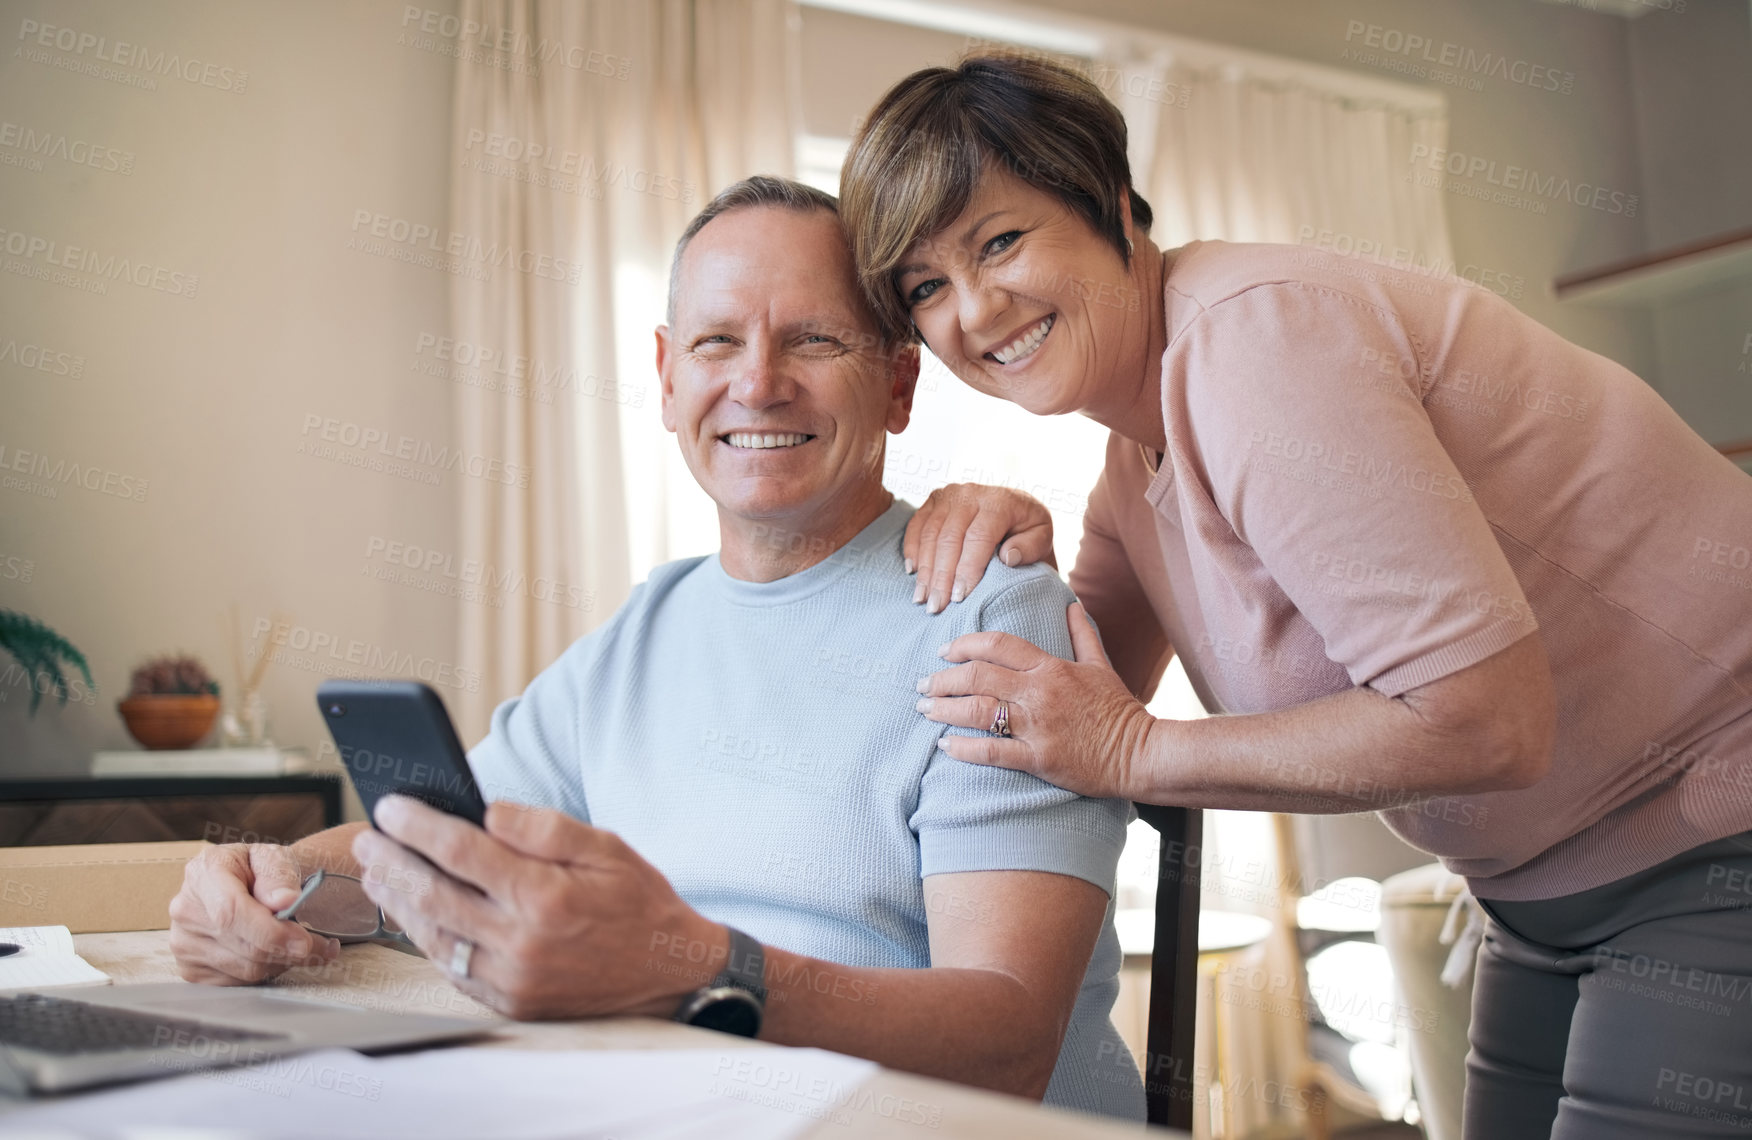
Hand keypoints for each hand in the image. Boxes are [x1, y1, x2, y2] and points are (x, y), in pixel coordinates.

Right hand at [168, 843, 339, 984]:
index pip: (230, 912)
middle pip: (242, 946)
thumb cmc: (262, 870)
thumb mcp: (274, 857)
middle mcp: (186, 909)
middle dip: (288, 951)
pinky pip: (238, 983)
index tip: (304, 941)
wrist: (246, 884)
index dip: (270, 932)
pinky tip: (278, 953)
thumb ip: (279, 875)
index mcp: (203, 873)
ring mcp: (183, 943)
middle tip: (322, 946)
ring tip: (305, 944)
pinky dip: (267, 972)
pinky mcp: (191, 969)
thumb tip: (285, 901)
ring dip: (283, 962)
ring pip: (244, 969)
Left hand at [352, 797, 724, 1020]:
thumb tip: (488, 810)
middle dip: (391, 862)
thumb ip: (546, 828)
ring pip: (433, 936)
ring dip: (396, 901)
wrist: (668, 973)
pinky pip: (450, 968)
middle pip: (435, 894)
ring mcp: (512, 978)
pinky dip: (424, 938)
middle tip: (366, 839)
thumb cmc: (638, 903)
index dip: (419, 826)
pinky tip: (412, 913)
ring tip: (376, 873)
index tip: (391, 806)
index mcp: (547, 897)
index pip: (463, 852)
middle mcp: (523, 942)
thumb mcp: (608, 848)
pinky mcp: (509, 1001)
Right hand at [903, 484, 1054, 613]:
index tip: (959, 598)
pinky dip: (912, 549)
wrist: (1015, 507)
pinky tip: (912, 572)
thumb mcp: (1042, 537)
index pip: (978, 537)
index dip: (967, 569)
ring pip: (930, 534)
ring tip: (922, 598)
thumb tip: (1007, 557)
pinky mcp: (934, 499)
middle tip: (936, 607)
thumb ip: (1030, 548)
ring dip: (924, 569)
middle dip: (941, 576)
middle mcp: (971, 493)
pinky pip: (917, 525)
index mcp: (1000, 501)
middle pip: (949, 538)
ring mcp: (949, 494)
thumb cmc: (1028, 530)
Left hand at [915, 602, 1153, 798]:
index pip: (998, 644)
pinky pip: (993, 751)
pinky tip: (945, 745)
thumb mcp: (1101, 666)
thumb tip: (1072, 604)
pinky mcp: (1039, 759)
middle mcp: (1041, 692)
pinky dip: (964, 748)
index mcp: (1052, 667)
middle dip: (944, 679)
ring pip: (980, 710)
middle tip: (923, 685)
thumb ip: (1082, 635)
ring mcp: (1038, 726)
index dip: (965, 644)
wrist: (1140, 753)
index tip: (945, 652)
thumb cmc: (1119, 710)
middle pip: (980, 675)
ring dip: (946, 709)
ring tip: (926, 710)